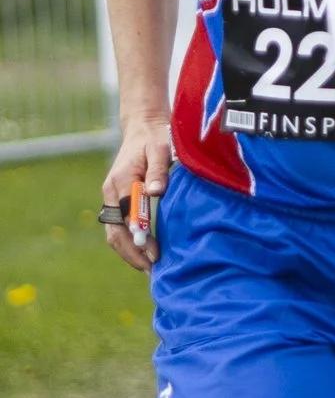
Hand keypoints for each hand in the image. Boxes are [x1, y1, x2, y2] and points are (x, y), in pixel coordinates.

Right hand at [101, 120, 169, 271]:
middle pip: (114, 232)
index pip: (126, 218)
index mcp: (120, 182)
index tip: (154, 253)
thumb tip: (156, 192)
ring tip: (149, 268)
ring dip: (129, 252)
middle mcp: (111, 193)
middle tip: (152, 269)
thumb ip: (159, 170)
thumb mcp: (161, 149)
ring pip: (114, 233)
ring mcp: (112, 197)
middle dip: (132, 253)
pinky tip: (145, 252)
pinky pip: (119, 227)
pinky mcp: (118, 200)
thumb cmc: (156, 138)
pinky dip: (129, 243)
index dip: (138, 238)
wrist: (143, 128)